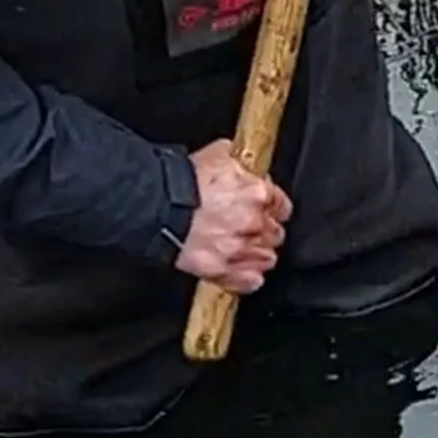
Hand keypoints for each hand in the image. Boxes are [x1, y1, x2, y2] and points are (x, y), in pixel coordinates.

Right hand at [177, 143, 291, 292]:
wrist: (155, 208)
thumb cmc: (180, 183)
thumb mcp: (214, 155)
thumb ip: (234, 160)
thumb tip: (236, 156)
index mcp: (257, 194)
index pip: (282, 206)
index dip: (272, 208)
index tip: (265, 209)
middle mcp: (254, 224)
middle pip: (275, 234)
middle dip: (265, 231)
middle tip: (248, 228)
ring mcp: (240, 251)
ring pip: (267, 259)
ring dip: (258, 254)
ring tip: (244, 250)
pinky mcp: (224, 272)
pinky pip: (250, 282)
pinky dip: (247, 278)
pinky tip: (240, 271)